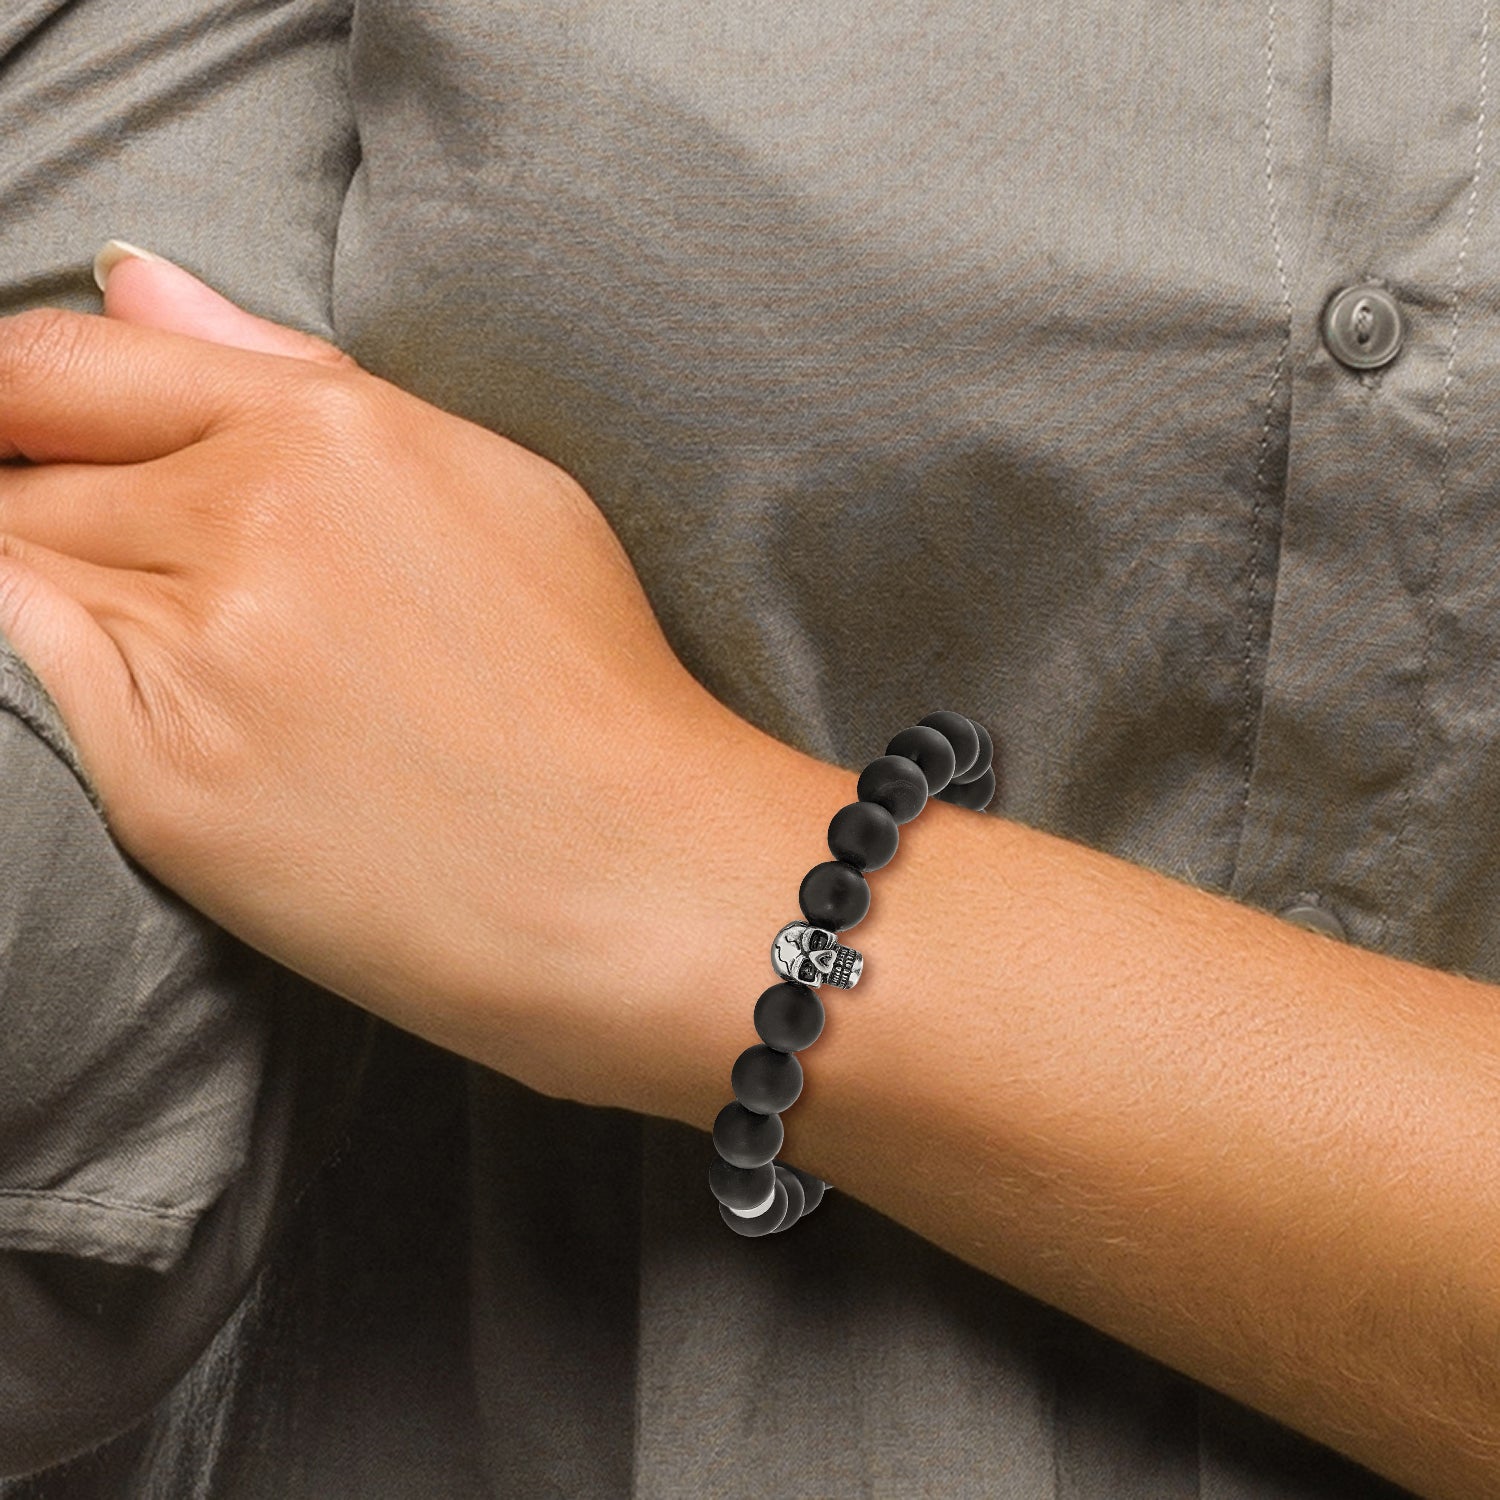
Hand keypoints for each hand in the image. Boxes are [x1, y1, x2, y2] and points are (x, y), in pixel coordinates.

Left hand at [0, 249, 734, 1106]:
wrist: (639, 879)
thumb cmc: (592, 686)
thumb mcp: (491, 484)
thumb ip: (293, 374)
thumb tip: (137, 283)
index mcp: (331, 433)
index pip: (67, 363)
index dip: (17, 399)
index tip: (28, 439)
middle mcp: (250, 522)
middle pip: (23, 470)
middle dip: (34, 500)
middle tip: (150, 580)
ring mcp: (199, 655)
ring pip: (16, 571)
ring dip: (60, 594)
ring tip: (196, 657)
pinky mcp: (164, 786)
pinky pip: (34, 683)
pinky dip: (59, 675)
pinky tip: (174, 711)